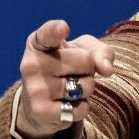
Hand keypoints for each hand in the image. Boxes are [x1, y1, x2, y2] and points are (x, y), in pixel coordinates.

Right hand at [14, 19, 115, 138]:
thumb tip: (107, 69)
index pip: (48, 34)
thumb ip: (100, 52)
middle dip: (88, 70)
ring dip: (85, 91)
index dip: (57, 30)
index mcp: (38, 43)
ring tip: (68, 90)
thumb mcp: (84, 52)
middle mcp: (31, 63)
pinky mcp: (40, 111)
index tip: (63, 27)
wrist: (40, 106)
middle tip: (71, 74)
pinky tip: (65, 106)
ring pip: (85, 86)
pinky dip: (81, 109)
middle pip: (86, 60)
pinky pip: (81, 108)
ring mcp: (34, 88)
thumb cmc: (66, 70)